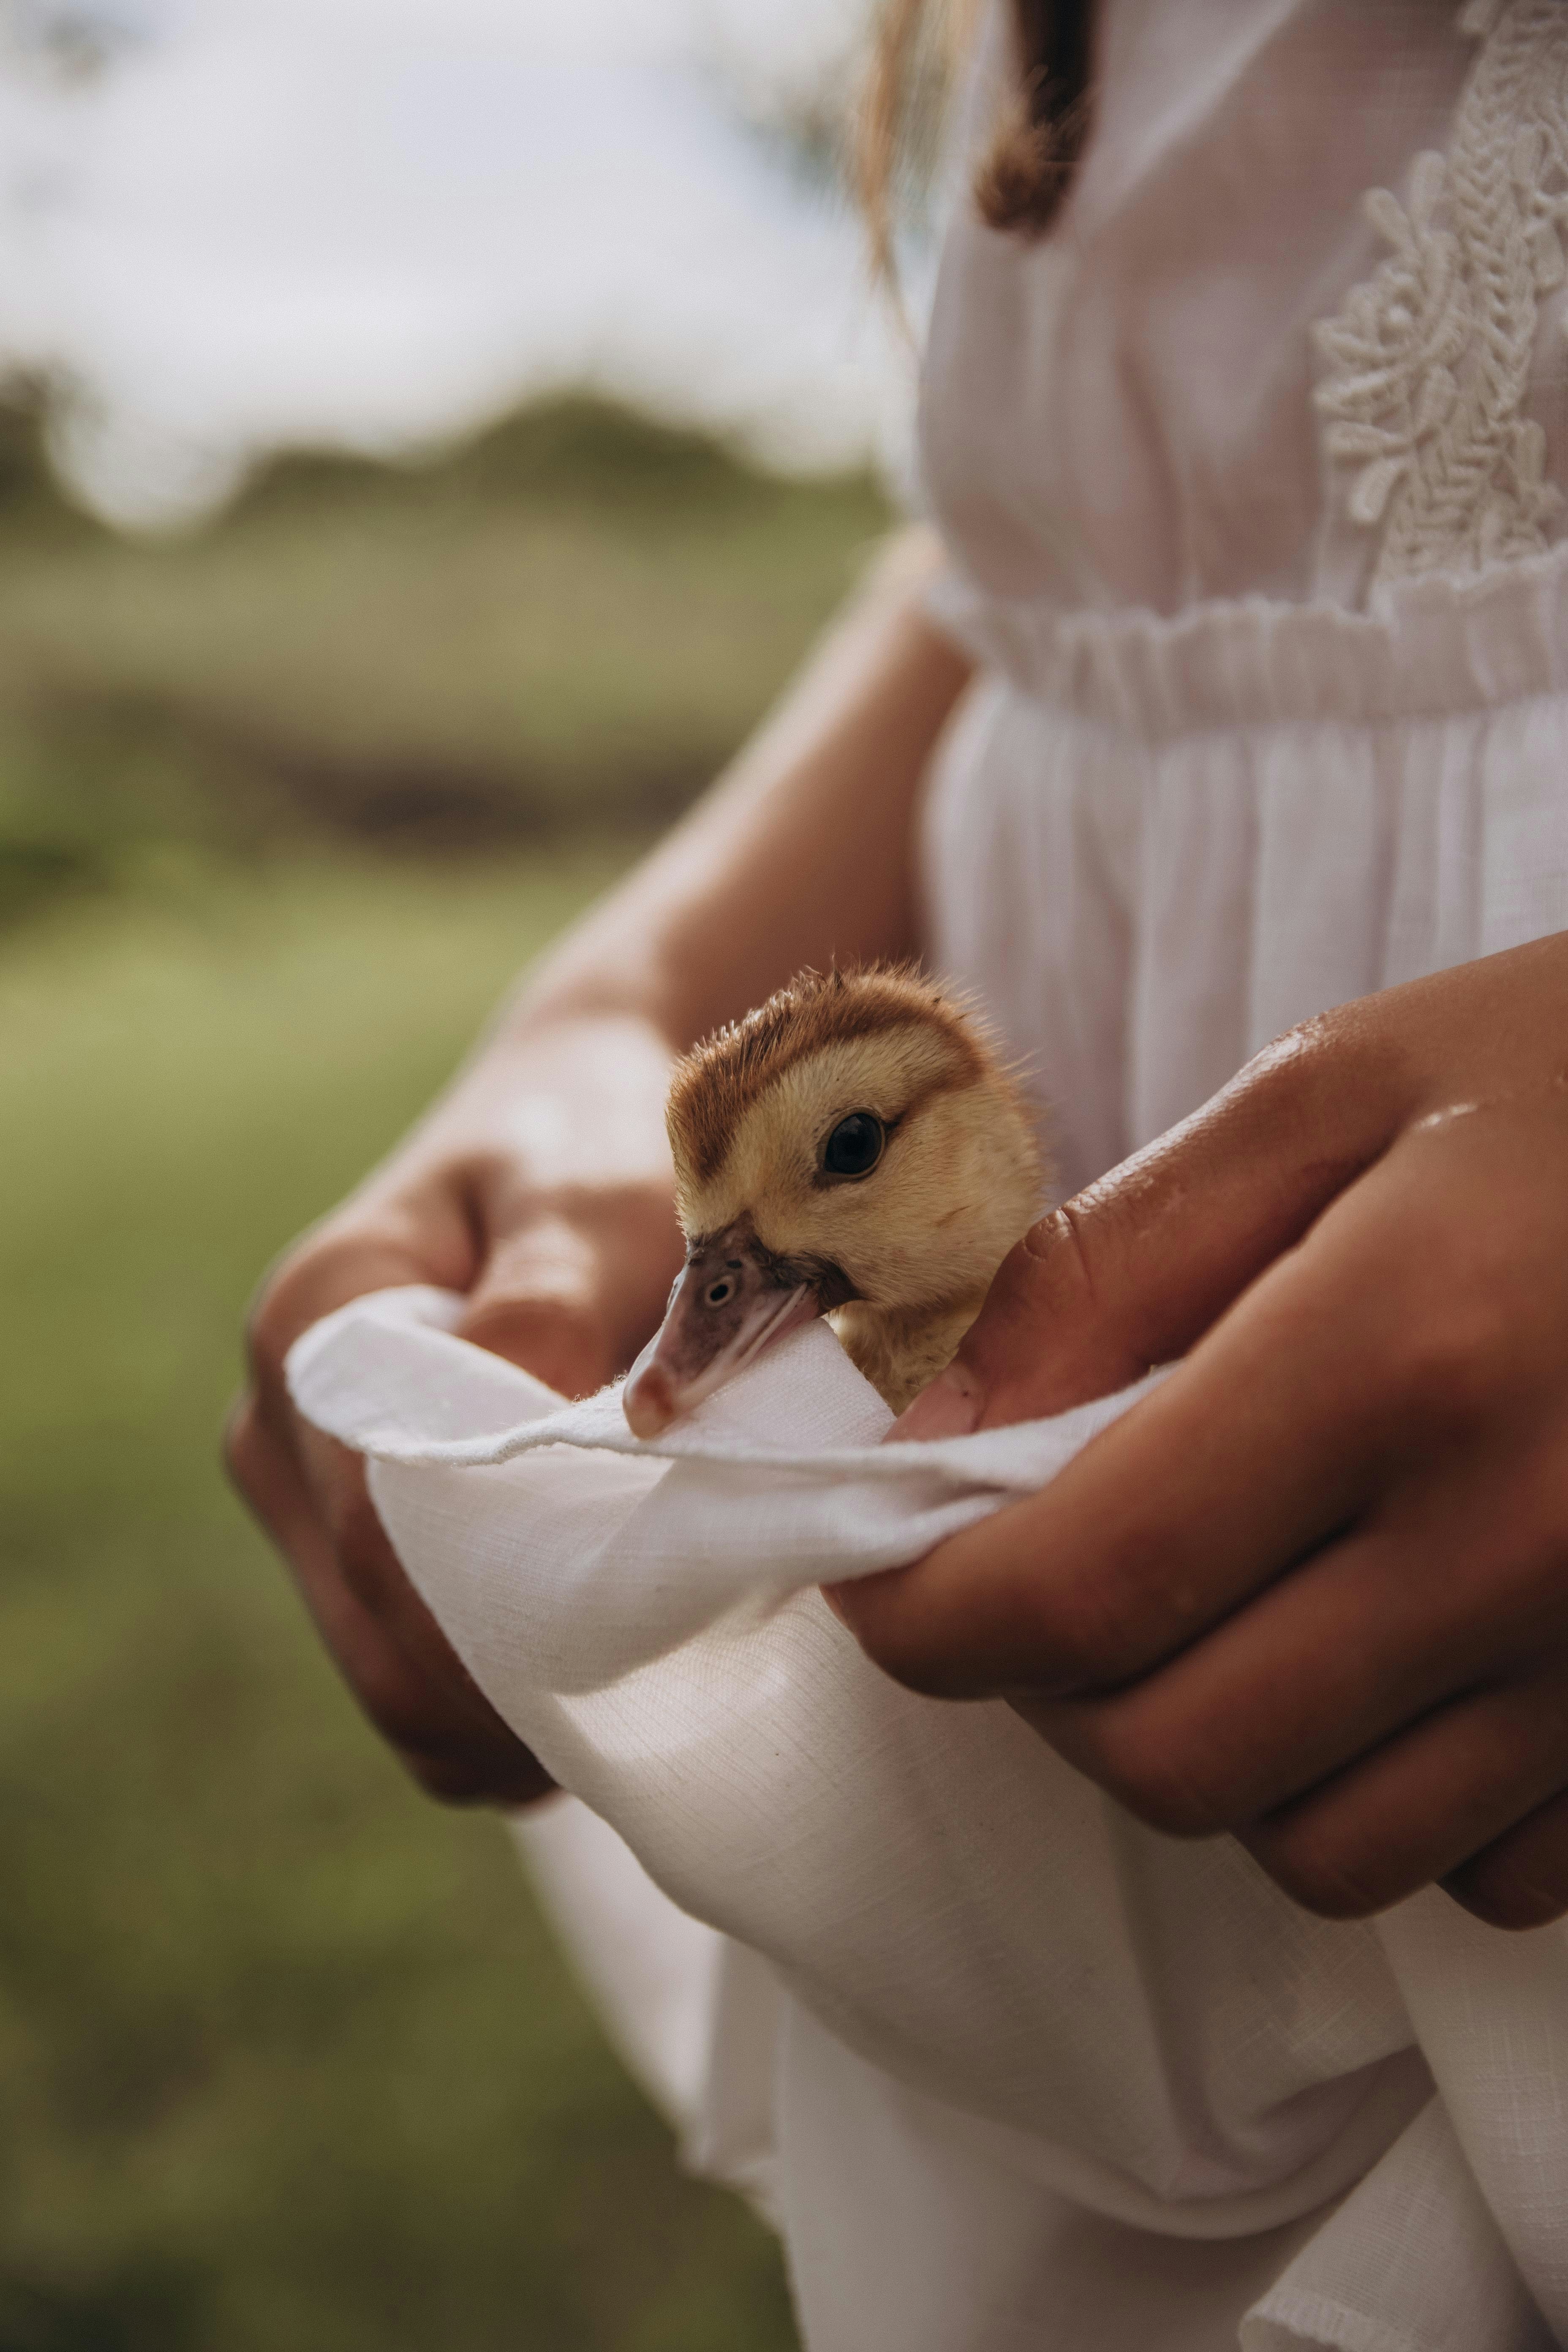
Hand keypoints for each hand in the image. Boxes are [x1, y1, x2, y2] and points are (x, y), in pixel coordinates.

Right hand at [227, 1014, 682, 1805]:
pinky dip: (494, 1694)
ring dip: (506, 1704)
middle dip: (509, 1690)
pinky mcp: (351, 1522)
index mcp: (314, 1327)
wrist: (582, 1098)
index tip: (636, 1657)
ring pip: (387, 1666)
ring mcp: (304, 1479)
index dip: (498, 1623)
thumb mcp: (596, 1201)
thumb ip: (550, 1315)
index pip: (378, 1535)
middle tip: (665, 1700)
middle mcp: (281, 1415)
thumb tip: (527, 1452)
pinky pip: (407, 1657)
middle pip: (372, 1625)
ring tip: (646, 1686)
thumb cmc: (600, 1141)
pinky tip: (596, 1670)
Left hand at [834, 934, 1567, 1928]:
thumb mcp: (1337, 1092)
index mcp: (1403, 1355)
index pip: (1079, 1587)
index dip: (925, 1612)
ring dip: (1218, 1747)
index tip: (880, 1576)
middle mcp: (1521, 1543)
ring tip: (1232, 1600)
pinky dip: (1390, 1791)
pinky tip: (1395, 1649)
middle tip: (1053, 1570)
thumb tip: (926, 1424)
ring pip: (1317, 1846)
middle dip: (1057, 1686)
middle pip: (1175, 1754)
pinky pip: (1480, 1868)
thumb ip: (1110, 1264)